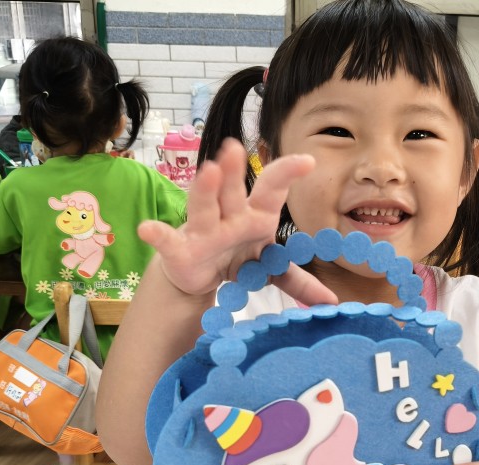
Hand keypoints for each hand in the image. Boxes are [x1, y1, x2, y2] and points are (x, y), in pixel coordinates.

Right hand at [137, 138, 336, 305]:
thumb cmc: (237, 257)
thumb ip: (297, 281)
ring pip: (204, 206)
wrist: (200, 274)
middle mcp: (228, 215)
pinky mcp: (180, 249)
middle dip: (235, 171)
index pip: (272, 188)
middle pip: (233, 190)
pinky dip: (158, 235)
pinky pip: (167, 241)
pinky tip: (147, 230)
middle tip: (236, 148)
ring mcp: (203, 230)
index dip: (287, 173)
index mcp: (255, 215)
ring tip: (208, 171)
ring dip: (205, 189)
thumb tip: (331, 302)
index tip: (308, 161)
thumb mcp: (269, 269)